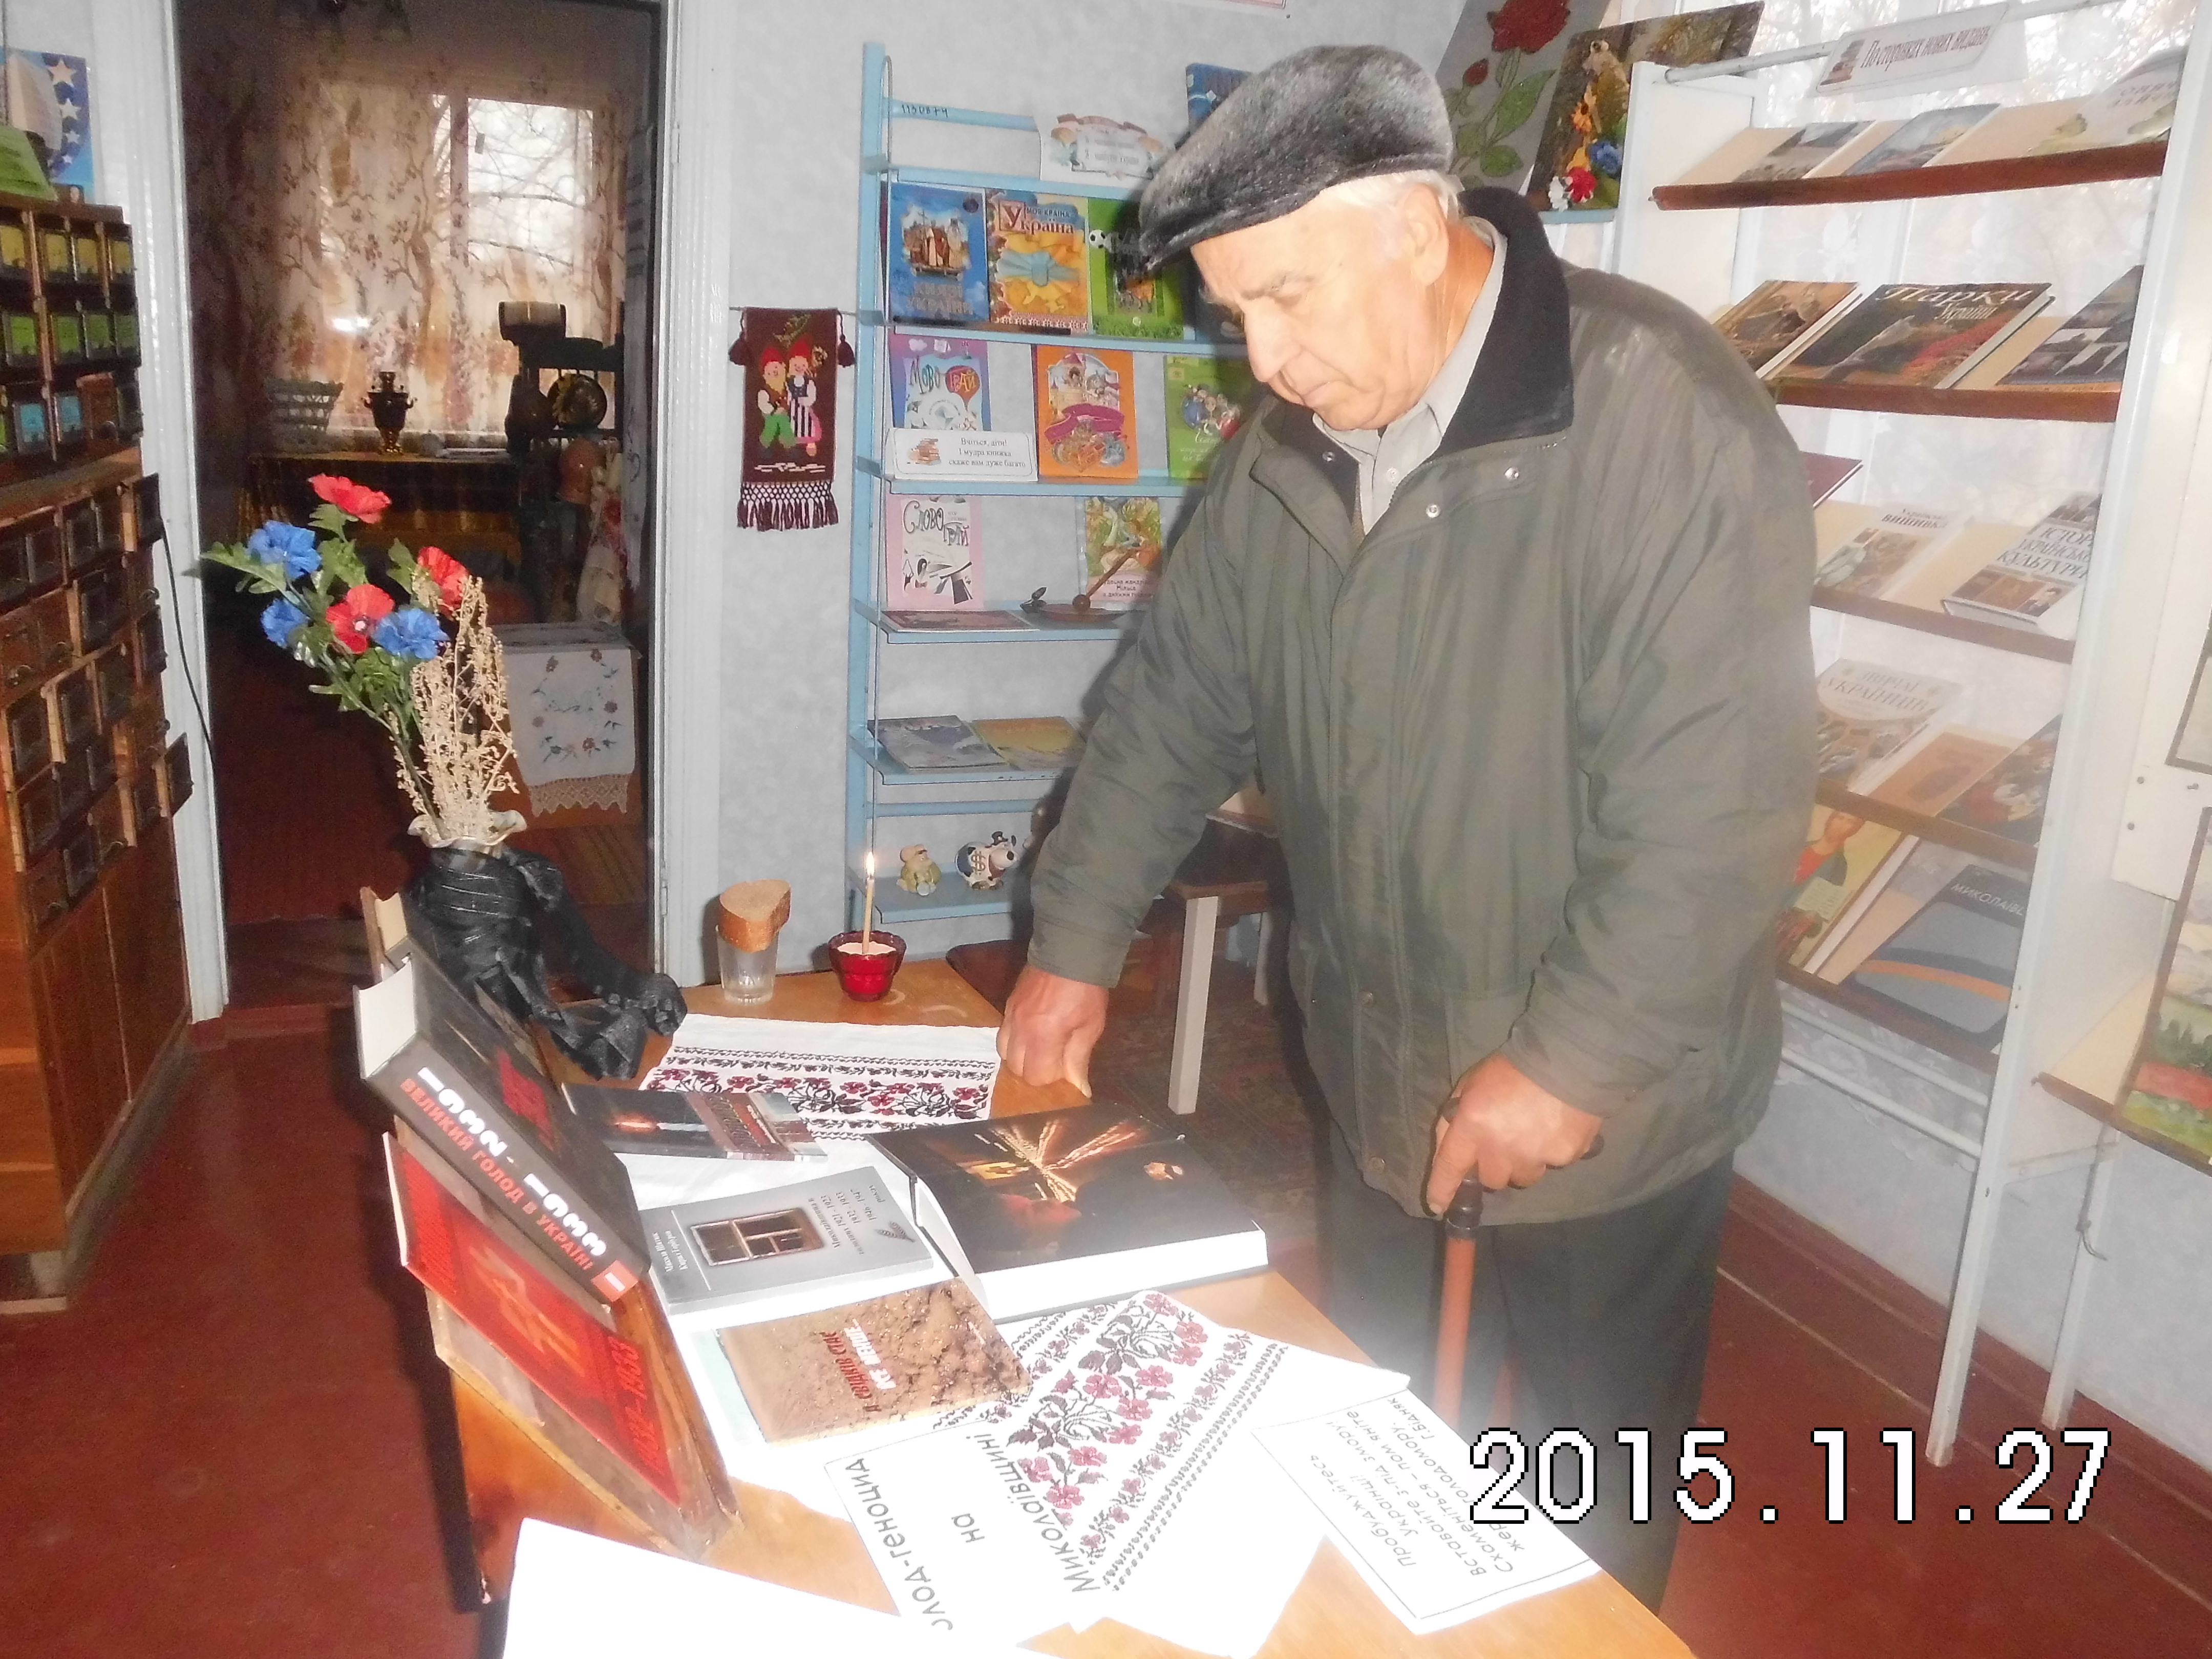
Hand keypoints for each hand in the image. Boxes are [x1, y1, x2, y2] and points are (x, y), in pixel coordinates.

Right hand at [998, 966, 1108, 1096]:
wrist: (1070, 951)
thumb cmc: (1086, 991)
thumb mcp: (1090, 1026)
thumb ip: (1078, 1059)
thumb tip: (1079, 1090)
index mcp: (1043, 1035)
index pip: (1035, 1076)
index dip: (1051, 1077)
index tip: (1065, 1068)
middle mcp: (1020, 1028)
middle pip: (1016, 1069)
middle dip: (1035, 1071)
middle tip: (1054, 1061)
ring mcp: (1010, 1016)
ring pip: (1004, 1053)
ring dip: (1022, 1058)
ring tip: (1041, 1050)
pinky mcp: (1007, 1005)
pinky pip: (1002, 1035)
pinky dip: (1014, 1042)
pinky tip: (1031, 1036)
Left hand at [1425, 1054, 1603, 1212]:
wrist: (1567, 1059)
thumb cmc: (1511, 1069)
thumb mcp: (1469, 1085)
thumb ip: (1453, 1119)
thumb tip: (1445, 1151)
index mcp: (1472, 1126)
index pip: (1450, 1167)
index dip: (1441, 1190)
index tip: (1437, 1206)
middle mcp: (1500, 1148)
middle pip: (1491, 1180)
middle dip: (1493, 1166)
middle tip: (1502, 1144)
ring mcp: (1533, 1156)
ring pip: (1522, 1178)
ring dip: (1522, 1164)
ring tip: (1532, 1136)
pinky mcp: (1563, 1157)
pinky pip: (1552, 1165)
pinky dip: (1550, 1153)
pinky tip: (1555, 1129)